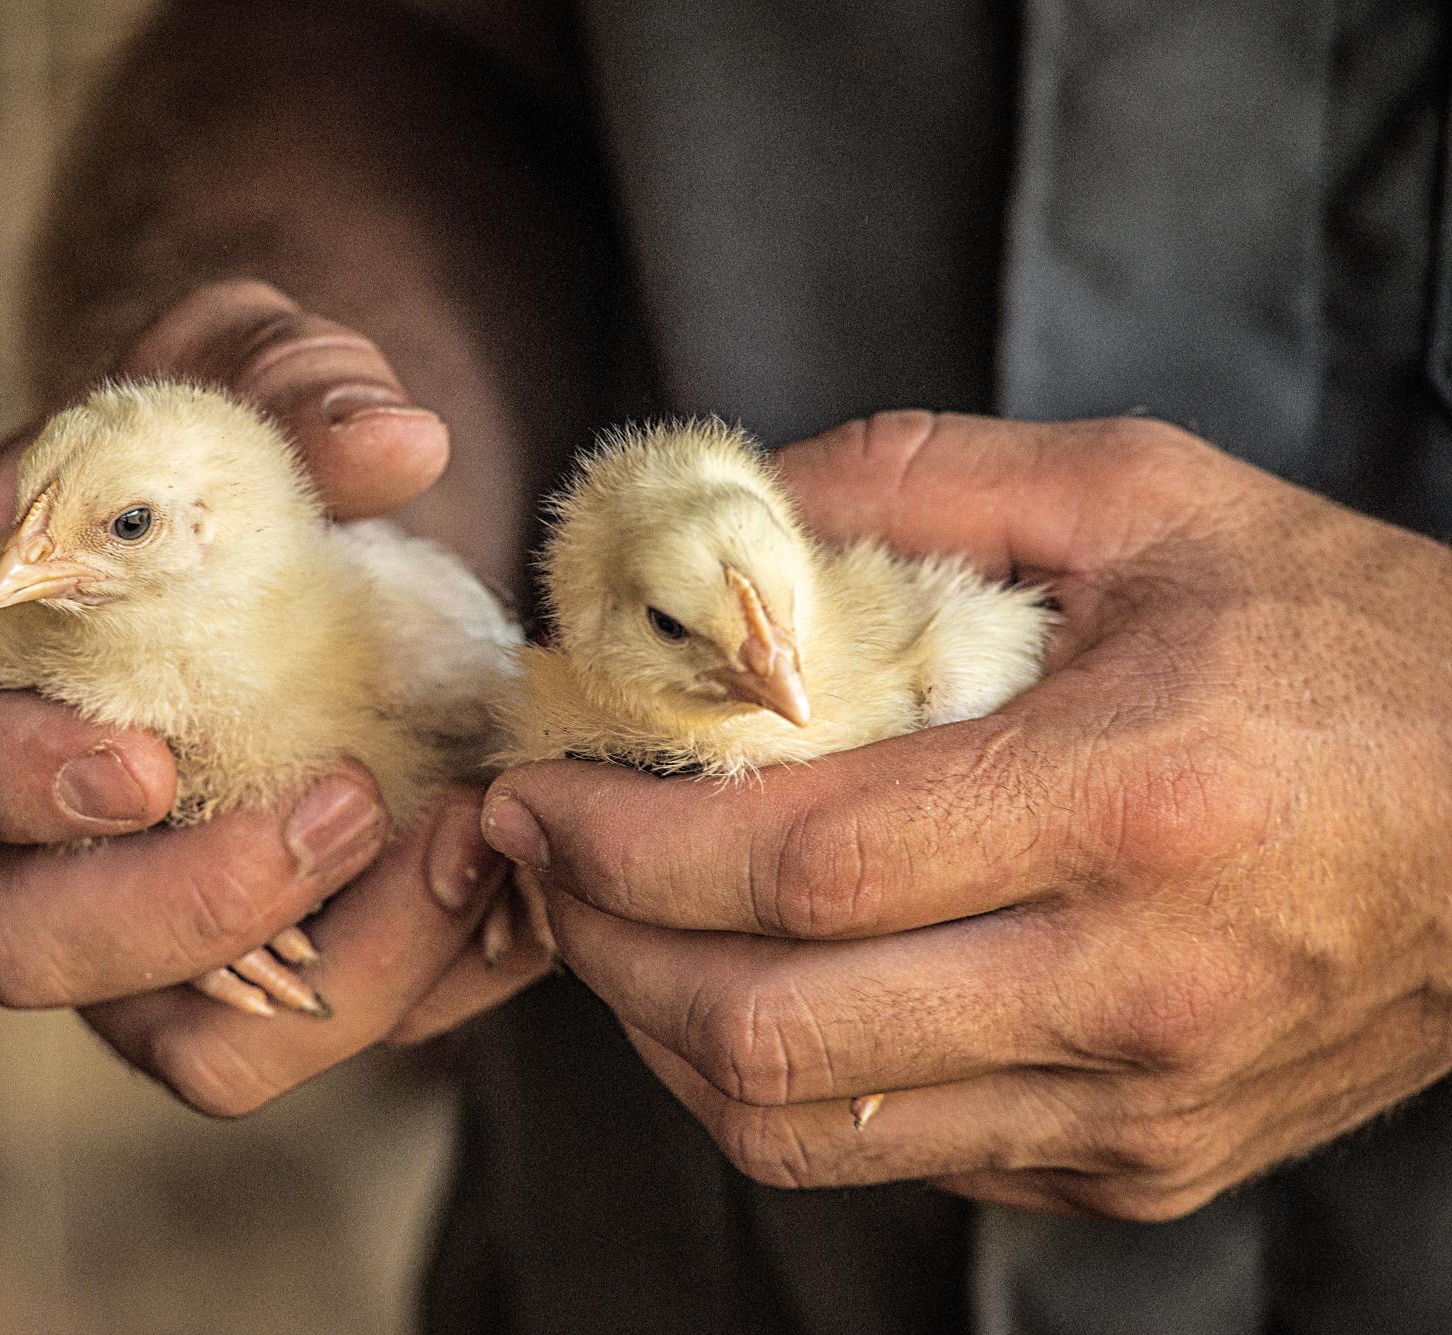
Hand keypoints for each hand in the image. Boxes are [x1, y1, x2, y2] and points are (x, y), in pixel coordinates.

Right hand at [0, 280, 546, 1115]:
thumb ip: (295, 380)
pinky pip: (318, 1036)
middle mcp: (5, 833)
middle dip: (194, 904)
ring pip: (188, 1041)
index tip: (140, 767)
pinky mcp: (251, 970)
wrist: (276, 542)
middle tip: (353, 798)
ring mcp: (128, 921)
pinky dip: (424, 980)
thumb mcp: (248, 371)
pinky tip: (509, 881)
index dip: (0, 781)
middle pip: (31, 947)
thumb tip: (401, 438)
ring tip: (464, 839)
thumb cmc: (216, 453)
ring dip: (337, 971)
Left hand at [481, 411, 1451, 1218]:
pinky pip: (896, 1157)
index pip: (792, 864)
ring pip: (805, 1130)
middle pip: (765, 1029)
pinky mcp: (1139, 1169)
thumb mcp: (1152, 499)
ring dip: (663, 1031)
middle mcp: (1128, 989)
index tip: (539, 788)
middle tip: (547, 856)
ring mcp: (1133, 1109)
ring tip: (620, 924)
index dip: (622, 839)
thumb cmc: (1346, 642)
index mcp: (1124, 801)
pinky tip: (761, 981)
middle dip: (602, 945)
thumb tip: (735, 503)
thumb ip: (927, 480)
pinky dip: (781, 1081)